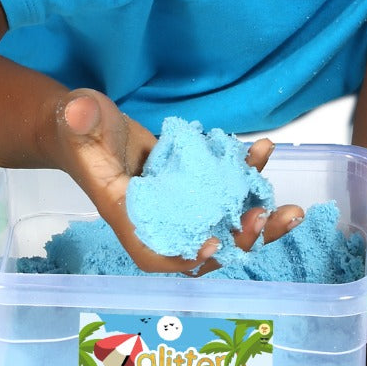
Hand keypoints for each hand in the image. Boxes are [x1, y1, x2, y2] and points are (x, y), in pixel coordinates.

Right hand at [53, 90, 300, 272]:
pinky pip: (225, 187)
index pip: (156, 250)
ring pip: (223, 221)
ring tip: (291, 208)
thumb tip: (80, 111)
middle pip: (203, 244)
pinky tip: (262, 150)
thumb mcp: (75, 120)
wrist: (86, 122)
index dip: (188, 255)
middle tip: (268, 217)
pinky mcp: (190, 181)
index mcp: (126, 214)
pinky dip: (247, 174)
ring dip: (258, 217)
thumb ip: (79, 119)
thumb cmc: (76, 127)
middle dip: (241, 241)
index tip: (218, 241)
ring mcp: (178, 200)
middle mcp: (157, 216)